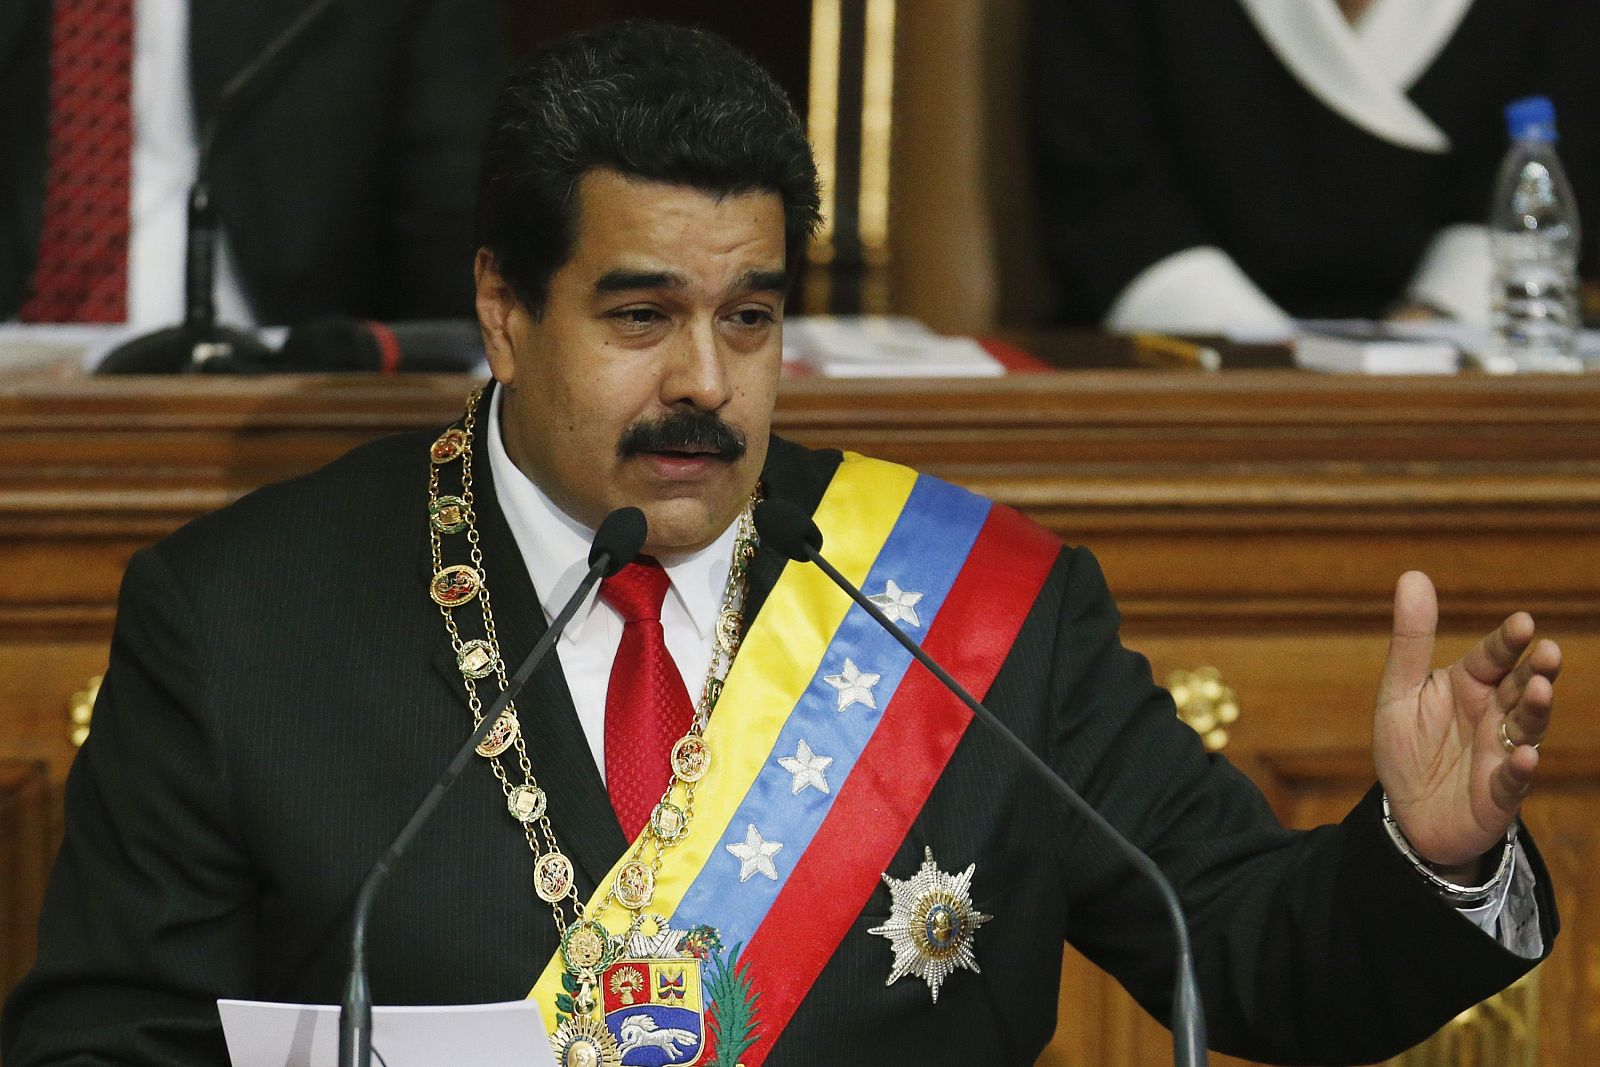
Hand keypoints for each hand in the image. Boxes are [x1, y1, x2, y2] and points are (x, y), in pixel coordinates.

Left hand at [1373, 571, 1558, 871]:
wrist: (1408, 813)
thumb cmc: (1408, 747)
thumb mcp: (1400, 690)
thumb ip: (1410, 638)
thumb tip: (1413, 574)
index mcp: (1469, 685)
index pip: (1492, 656)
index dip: (1507, 641)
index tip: (1523, 622)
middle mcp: (1494, 714)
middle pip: (1520, 686)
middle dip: (1535, 669)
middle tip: (1547, 651)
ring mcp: (1502, 752)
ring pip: (1527, 727)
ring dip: (1535, 709)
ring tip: (1537, 688)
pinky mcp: (1500, 793)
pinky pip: (1514, 779)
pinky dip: (1521, 767)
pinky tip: (1525, 755)